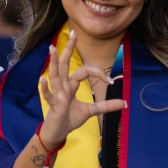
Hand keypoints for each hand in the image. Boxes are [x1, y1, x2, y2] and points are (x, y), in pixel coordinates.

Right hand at [38, 30, 125, 147]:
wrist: (57, 134)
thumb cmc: (69, 119)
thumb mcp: (91, 111)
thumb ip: (106, 106)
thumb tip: (124, 104)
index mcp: (71, 85)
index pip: (85, 70)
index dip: (98, 72)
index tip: (109, 80)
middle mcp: (63, 86)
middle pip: (65, 64)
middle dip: (69, 49)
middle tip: (73, 33)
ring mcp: (57, 94)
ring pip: (55, 75)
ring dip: (53, 62)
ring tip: (52, 49)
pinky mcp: (53, 105)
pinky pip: (49, 95)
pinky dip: (45, 88)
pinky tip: (42, 79)